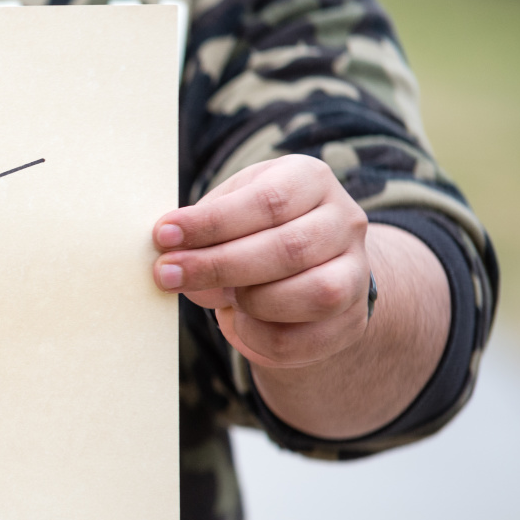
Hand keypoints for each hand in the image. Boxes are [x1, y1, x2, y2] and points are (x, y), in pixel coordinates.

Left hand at [151, 154, 369, 369]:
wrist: (305, 269)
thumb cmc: (251, 231)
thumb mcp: (229, 213)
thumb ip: (202, 229)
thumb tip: (169, 255)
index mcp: (310, 180)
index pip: (267, 200)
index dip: (211, 222)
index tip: (163, 235)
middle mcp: (345, 222)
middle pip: (287, 248)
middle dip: (217, 265)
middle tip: (167, 274)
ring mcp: (356, 273)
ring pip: (312, 295)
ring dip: (250, 301)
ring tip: (222, 296)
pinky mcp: (349, 322)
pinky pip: (300, 339)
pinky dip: (257, 337)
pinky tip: (238, 321)